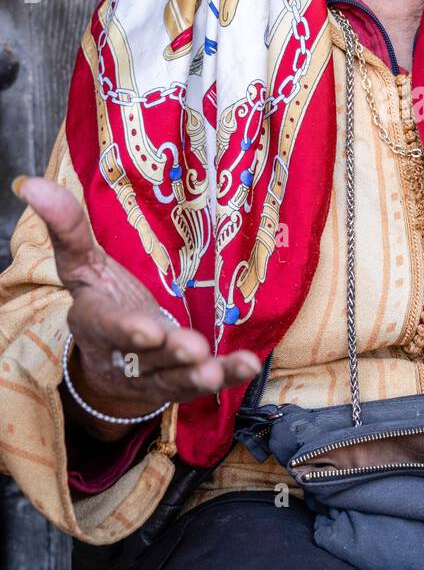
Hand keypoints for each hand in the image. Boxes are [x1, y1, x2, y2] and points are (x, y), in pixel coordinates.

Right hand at [13, 176, 260, 440]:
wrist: (107, 358)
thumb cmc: (100, 297)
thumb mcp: (81, 262)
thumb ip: (67, 227)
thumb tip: (31, 184)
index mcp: (94, 321)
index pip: (105, 325)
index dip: (125, 330)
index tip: (148, 329)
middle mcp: (121, 353)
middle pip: (144, 357)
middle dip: (168, 353)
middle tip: (192, 347)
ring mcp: (149, 374)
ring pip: (172, 378)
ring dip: (196, 374)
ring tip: (217, 368)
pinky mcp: (176, 385)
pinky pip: (201, 384)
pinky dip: (227, 375)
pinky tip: (247, 364)